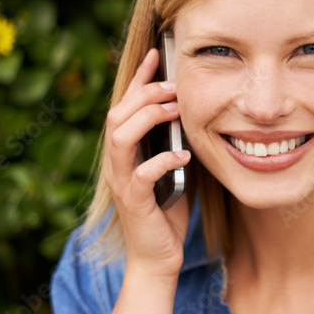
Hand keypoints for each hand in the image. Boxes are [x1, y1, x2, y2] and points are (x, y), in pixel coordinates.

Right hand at [103, 47, 190, 276]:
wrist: (157, 257)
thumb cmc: (167, 212)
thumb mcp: (175, 169)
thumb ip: (177, 143)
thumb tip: (196, 116)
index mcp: (125, 152)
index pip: (125, 106)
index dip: (138, 80)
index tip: (156, 56)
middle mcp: (117, 163)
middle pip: (117, 115)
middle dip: (144, 94)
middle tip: (174, 85)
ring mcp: (121, 182)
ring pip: (120, 138)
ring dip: (148, 119)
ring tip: (176, 110)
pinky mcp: (134, 202)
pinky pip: (141, 174)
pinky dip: (162, 161)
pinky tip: (183, 156)